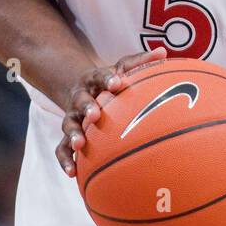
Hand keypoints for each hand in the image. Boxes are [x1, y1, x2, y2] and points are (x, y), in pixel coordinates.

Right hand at [56, 46, 167, 175]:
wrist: (81, 88)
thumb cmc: (110, 81)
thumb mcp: (122, 68)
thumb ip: (141, 61)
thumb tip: (163, 52)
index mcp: (94, 80)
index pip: (100, 75)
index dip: (108, 78)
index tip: (117, 83)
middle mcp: (80, 97)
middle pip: (80, 100)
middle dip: (87, 107)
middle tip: (95, 115)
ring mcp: (72, 117)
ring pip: (69, 125)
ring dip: (73, 134)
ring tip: (79, 145)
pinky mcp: (68, 135)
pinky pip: (62, 148)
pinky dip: (65, 160)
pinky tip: (72, 173)